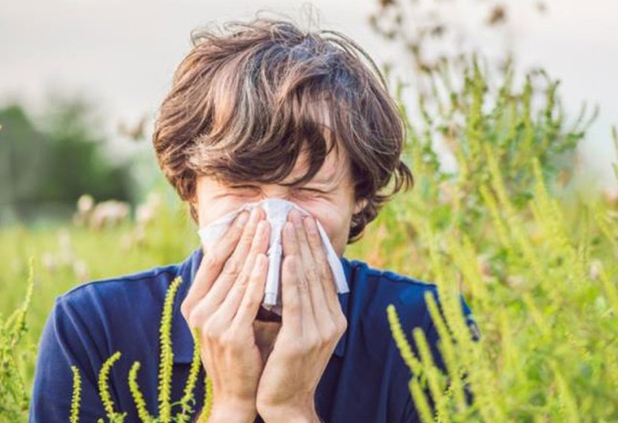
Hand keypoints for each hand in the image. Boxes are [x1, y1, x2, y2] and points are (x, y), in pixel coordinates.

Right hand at [181, 207, 270, 422]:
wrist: (237, 394)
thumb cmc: (240, 352)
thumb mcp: (229, 316)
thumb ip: (234, 290)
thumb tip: (251, 254)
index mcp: (196, 304)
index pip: (214, 260)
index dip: (231, 235)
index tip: (247, 213)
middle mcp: (199, 311)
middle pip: (227, 263)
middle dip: (246, 235)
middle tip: (262, 210)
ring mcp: (212, 323)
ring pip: (239, 276)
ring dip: (256, 247)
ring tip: (269, 225)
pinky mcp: (230, 334)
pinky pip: (248, 298)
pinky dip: (259, 276)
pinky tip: (269, 257)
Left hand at [256, 210, 346, 421]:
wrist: (285, 404)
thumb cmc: (285, 367)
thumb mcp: (298, 330)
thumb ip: (299, 304)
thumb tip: (291, 270)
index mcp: (333, 318)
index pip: (324, 274)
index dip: (315, 246)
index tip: (306, 221)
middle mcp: (332, 321)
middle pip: (319, 272)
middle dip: (308, 241)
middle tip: (297, 213)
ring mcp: (319, 331)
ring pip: (308, 282)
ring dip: (299, 250)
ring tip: (290, 225)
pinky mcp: (301, 340)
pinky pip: (296, 302)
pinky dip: (292, 277)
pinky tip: (288, 257)